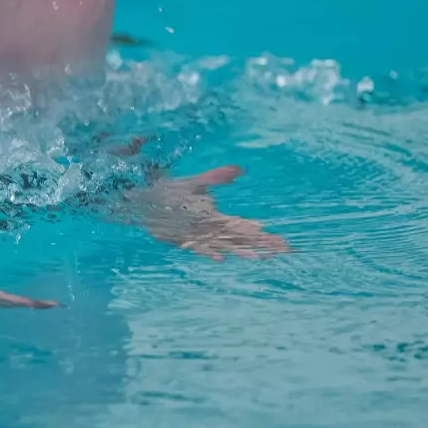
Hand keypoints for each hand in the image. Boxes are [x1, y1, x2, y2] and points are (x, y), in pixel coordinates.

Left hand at [123, 165, 290, 260]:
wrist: (145, 200)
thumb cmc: (172, 193)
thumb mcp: (197, 182)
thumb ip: (217, 177)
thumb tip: (239, 169)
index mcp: (216, 218)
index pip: (244, 227)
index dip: (261, 233)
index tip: (280, 240)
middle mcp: (210, 230)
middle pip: (239, 238)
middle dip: (260, 244)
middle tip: (281, 250)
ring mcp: (197, 236)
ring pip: (224, 246)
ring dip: (240, 251)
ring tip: (257, 257)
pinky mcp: (182, 239)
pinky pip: (198, 248)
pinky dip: (209, 253)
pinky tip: (222, 258)